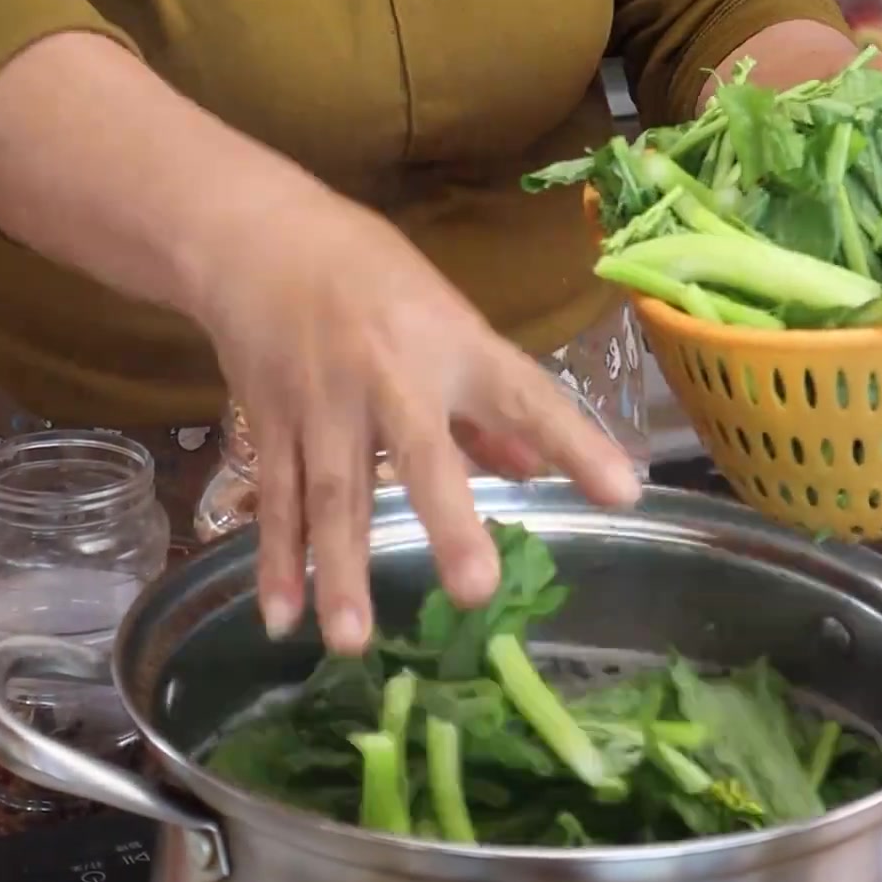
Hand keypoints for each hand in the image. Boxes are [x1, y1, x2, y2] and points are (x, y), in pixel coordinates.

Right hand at [189, 186, 639, 653]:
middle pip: (420, 453)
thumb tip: (537, 471)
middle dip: (448, 520)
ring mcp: (324, 403)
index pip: (523, 395)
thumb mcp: (444, 315)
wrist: (258, 238)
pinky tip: (283, 619)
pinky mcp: (271, 422)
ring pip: (332, 494)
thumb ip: (484, 406)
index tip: (623, 491)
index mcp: (451, 344)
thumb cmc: (368, 276)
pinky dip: (277, 561)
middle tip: (476, 590)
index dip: (575, 442)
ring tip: (354, 642)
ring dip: (342, 570)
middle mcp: (390, 376)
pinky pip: (275, 500)